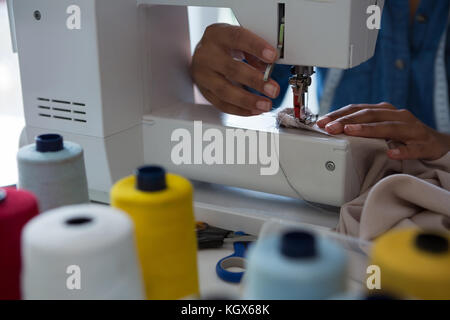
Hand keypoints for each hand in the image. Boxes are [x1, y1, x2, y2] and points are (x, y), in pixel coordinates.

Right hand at [191, 24, 279, 115]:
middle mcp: (206, 54)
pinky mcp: (204, 91)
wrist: (202, 55)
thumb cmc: (223, 46)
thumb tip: (270, 67)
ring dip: (248, 100)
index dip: (256, 47)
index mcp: (217, 35)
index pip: (237, 38)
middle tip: (273, 89)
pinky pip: (221, 104)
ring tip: (265, 104)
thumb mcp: (238, 40)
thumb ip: (254, 52)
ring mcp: (202, 75)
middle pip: (231, 69)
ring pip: (224, 91)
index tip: (272, 56)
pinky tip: (254, 109)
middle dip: (255, 81)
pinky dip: (240, 109)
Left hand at [317, 102, 449, 160]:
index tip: (322, 121)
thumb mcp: (381, 127)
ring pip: (389, 127)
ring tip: (351, 131)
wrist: (437, 143)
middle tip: (329, 127)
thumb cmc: (404, 135)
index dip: (339, 114)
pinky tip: (392, 153)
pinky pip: (413, 148)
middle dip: (347, 120)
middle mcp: (398, 116)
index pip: (358, 109)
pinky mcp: (424, 144)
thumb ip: (361, 126)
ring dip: (368, 129)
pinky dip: (403, 150)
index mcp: (385, 111)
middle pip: (369, 115)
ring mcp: (412, 129)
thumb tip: (334, 129)